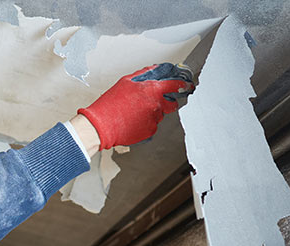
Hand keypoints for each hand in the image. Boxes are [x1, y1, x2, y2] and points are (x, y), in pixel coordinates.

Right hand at [78, 63, 193, 150]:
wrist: (102, 125)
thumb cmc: (111, 104)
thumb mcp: (126, 81)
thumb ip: (144, 74)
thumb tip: (155, 70)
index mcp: (151, 90)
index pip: (175, 85)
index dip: (183, 84)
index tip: (186, 85)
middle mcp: (156, 105)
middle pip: (171, 103)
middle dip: (168, 101)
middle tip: (155, 101)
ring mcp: (154, 120)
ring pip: (160, 114)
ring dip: (153, 111)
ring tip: (135, 111)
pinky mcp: (150, 131)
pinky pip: (153, 124)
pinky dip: (146, 122)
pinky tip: (133, 120)